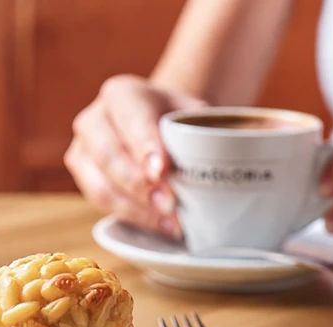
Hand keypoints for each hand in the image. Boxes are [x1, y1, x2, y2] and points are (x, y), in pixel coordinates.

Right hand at [64, 75, 206, 237]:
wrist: (153, 126)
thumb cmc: (177, 121)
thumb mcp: (195, 113)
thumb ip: (210, 128)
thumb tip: (251, 146)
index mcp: (121, 94)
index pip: (132, 120)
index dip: (146, 146)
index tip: (164, 171)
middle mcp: (94, 119)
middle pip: (108, 155)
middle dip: (140, 185)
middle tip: (170, 205)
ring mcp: (82, 150)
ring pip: (101, 185)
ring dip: (136, 208)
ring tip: (170, 224)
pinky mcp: (83, 178)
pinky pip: (100, 202)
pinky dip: (132, 217)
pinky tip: (160, 226)